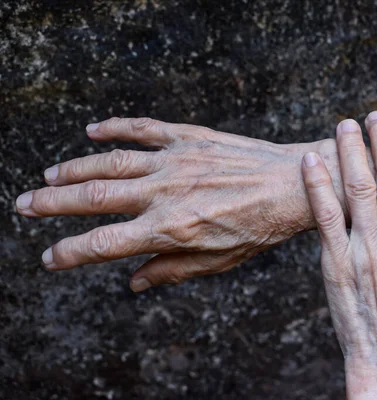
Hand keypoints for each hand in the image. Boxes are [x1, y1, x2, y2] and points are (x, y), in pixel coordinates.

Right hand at [15, 117, 312, 291]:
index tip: (49, 257)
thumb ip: (172, 271)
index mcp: (171, 230)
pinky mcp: (190, 139)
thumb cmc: (261, 228)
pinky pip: (144, 129)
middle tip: (24, 205)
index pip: (104, 244)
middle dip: (53, 204)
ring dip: (74, 168)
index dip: (70, 253)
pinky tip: (93, 130)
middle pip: (94, 197)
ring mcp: (176, 162)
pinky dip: (116, 128)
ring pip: (111, 162)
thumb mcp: (219, 261)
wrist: (294, 185)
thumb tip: (133, 284)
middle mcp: (166, 194)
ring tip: (48, 175)